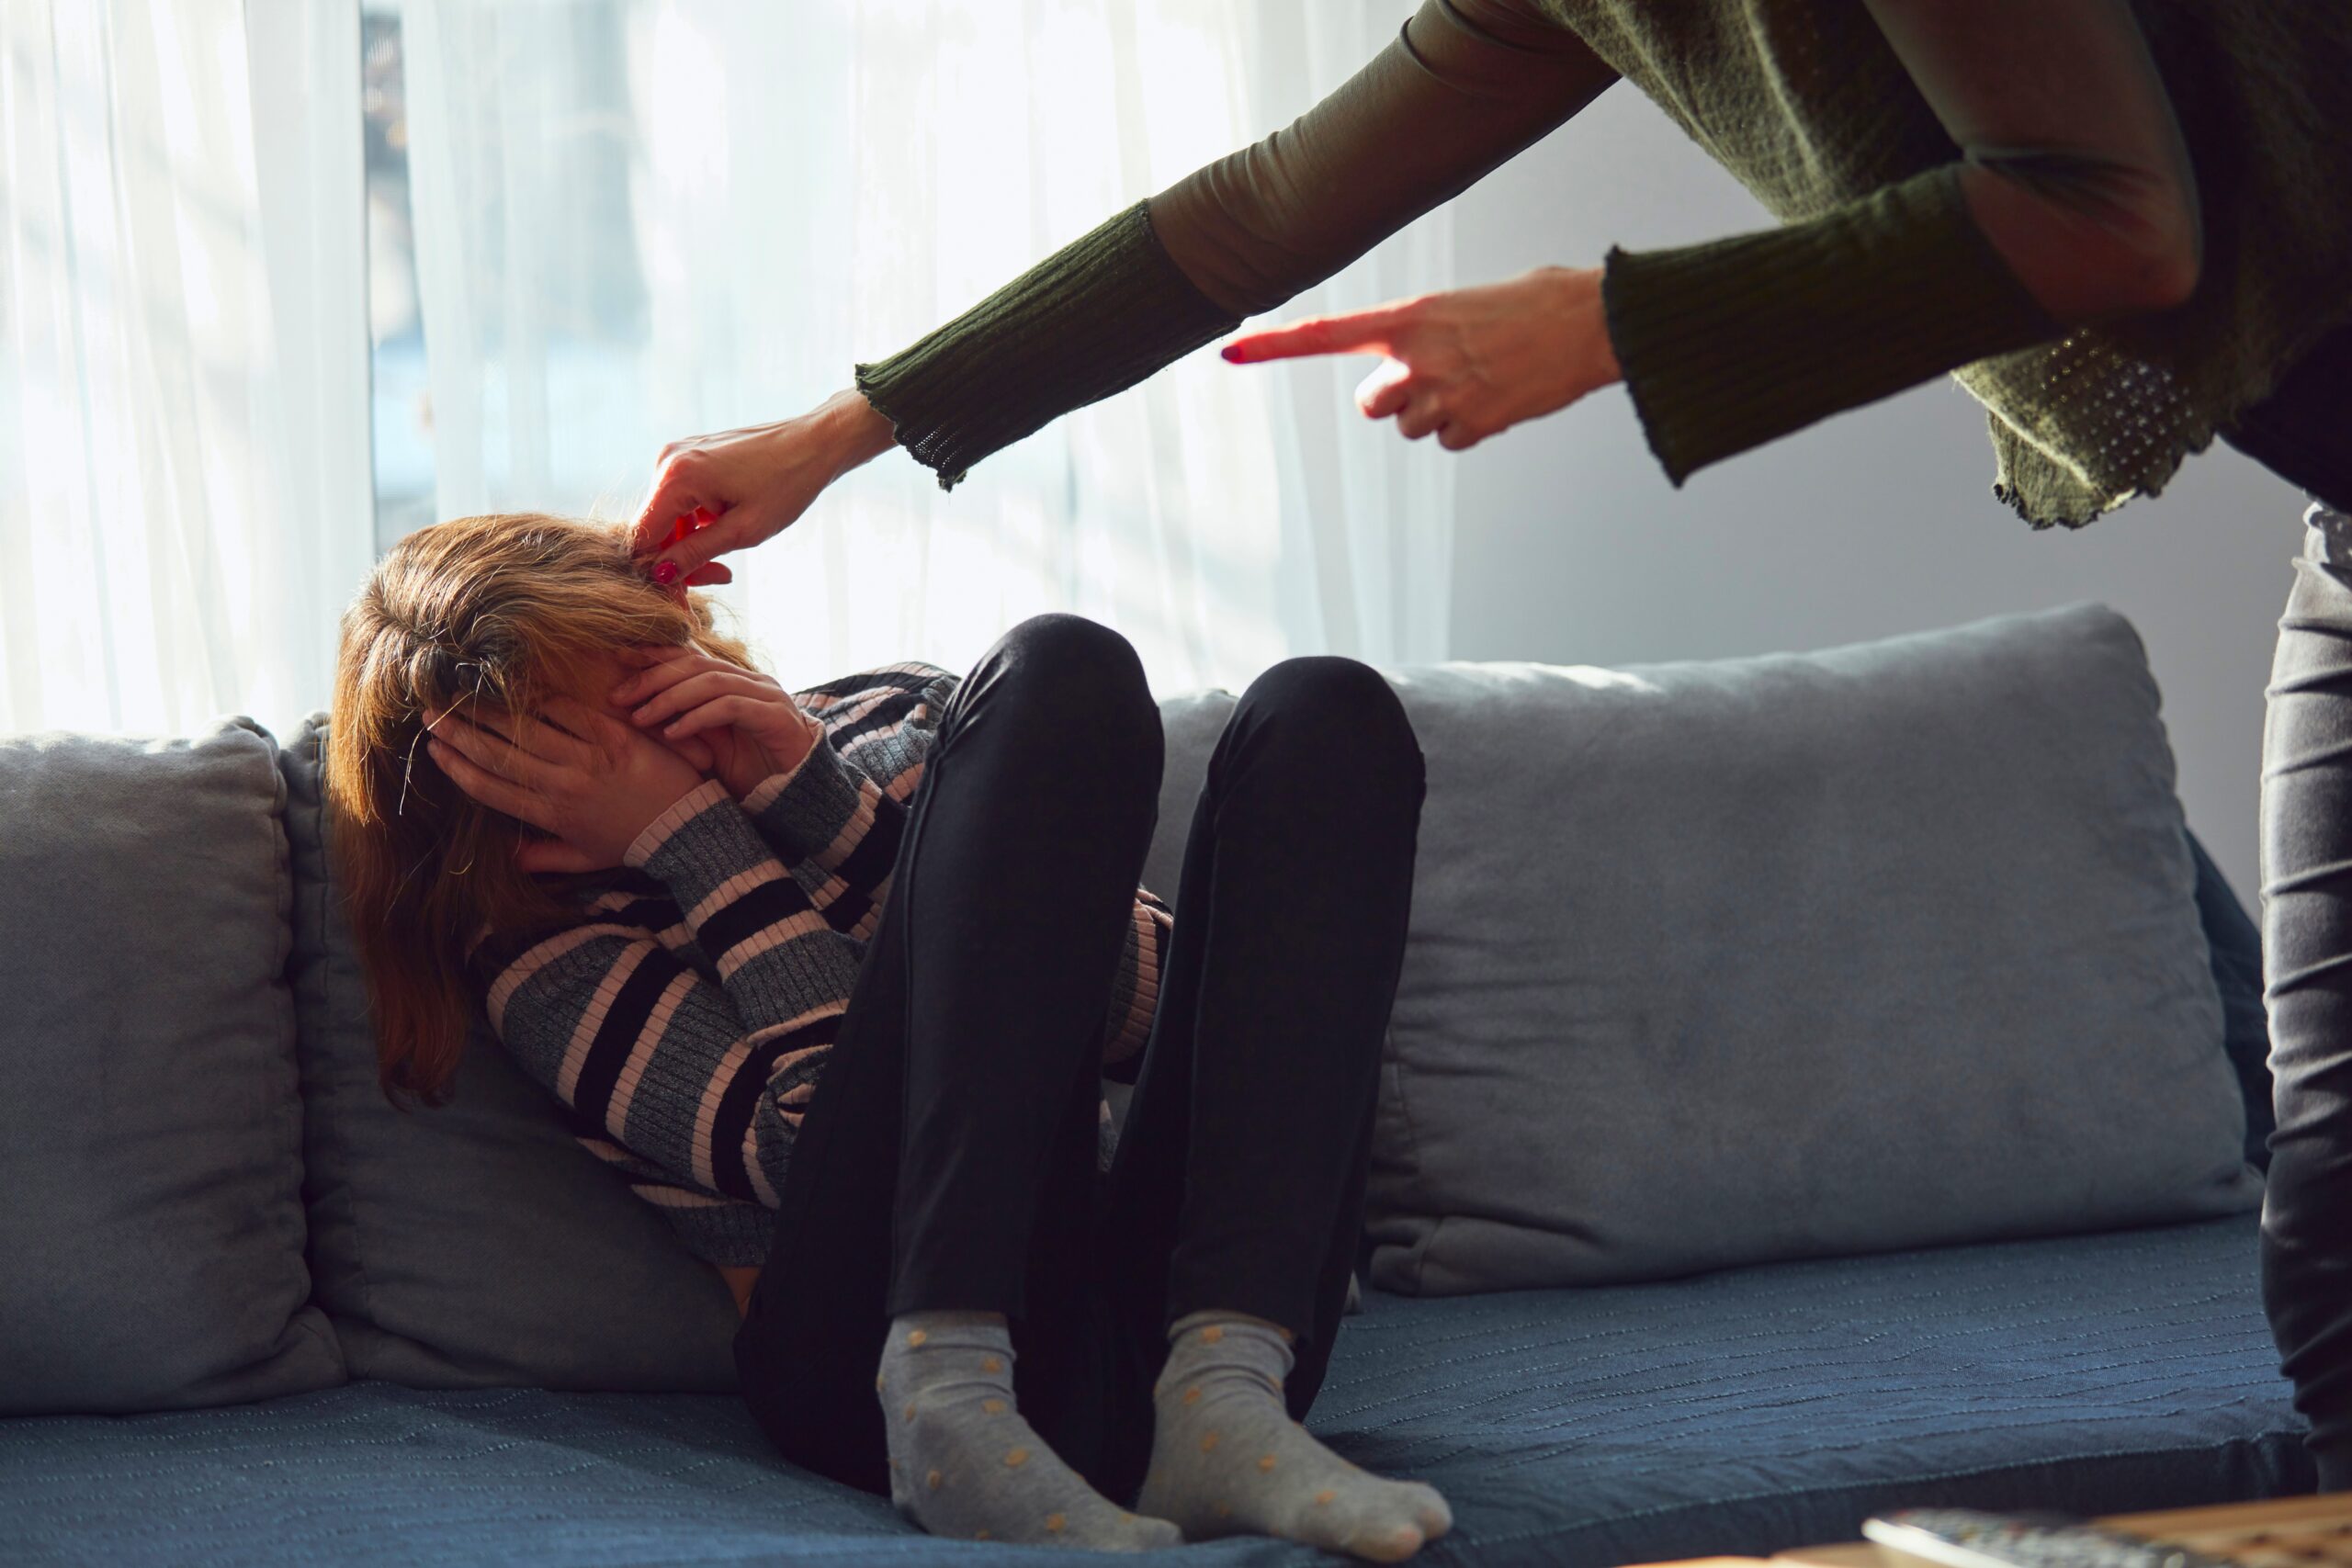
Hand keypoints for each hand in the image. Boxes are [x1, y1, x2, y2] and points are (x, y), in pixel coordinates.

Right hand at [422, 693, 709, 874]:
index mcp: (551, 816)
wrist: (687, 830)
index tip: (433, 750)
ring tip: (461, 696)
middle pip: (497, 756)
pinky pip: (569, 712)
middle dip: (459, 734)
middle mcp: (562, 787)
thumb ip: (545, 857)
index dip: (457, 768)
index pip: (490, 789)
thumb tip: (509, 857)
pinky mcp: (614, 738)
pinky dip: (541, 700)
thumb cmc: (635, 843)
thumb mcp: (586, 857)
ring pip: (526, 731)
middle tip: (430, 714)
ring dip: (488, 712)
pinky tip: (518, 687)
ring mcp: (588, 760)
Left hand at [609, 645, 823, 802]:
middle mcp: (752, 682)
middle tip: (619, 696)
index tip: (616, 661)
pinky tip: (673, 733)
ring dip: (670, 698)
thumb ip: (683, 723)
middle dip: (653, 677)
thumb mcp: (708, 747)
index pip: (690, 656)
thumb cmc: (751, 774)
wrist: (797, 798)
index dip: (653, 654)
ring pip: (711, 681)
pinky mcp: (777, 717)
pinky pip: (730, 707)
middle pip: (695, 664)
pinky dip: (698, 717)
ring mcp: (767, 696)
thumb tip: (637, 709)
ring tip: (640, 718)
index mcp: (735, 682)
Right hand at [630, 389, 898, 582]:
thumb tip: (659, 576)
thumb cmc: (787, 484)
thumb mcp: (743, 530)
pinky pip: (681, 501)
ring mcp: (678, 455)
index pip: (642, 537)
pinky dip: (697, 523)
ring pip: (667, 517)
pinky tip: (725, 532)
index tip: (681, 598)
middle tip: (719, 578)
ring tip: (726, 564)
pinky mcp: (691, 457)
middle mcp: (667, 460)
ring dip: (690, 544)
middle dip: (680, 559)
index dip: (657, 572)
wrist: (815, 443)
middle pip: (654, 528)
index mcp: (676, 476)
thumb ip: (696, 553)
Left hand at [1220, 264, 1621, 451]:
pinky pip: (1450, 443)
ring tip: (1482, 381)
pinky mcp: (1475, 426)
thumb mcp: (1469, 303)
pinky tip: (1500, 401)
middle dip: (1394, 400)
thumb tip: (1412, 364)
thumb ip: (1428, 331)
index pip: (1325, 334)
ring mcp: (1445, 395)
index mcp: (1412, 315)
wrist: (1596, 324)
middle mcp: (1418, 357)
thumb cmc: (1539, 303)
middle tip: (1437, 377)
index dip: (1274, 346)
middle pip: (1371, 406)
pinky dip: (1470, 430)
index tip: (1231, 353)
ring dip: (1437, 413)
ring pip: (1410, 428)